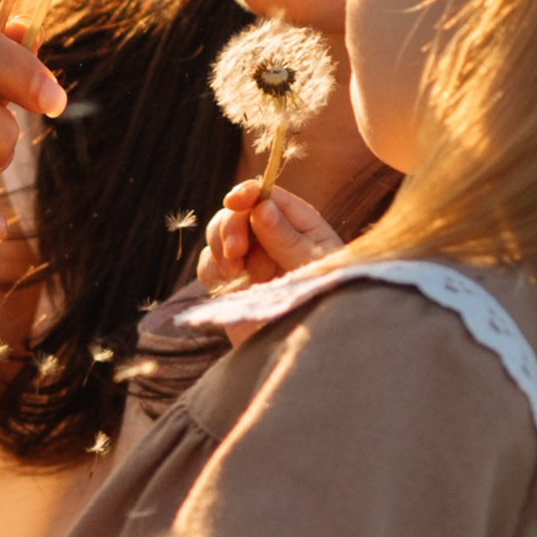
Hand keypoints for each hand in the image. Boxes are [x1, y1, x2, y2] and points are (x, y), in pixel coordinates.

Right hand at [200, 178, 343, 301]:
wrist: (314, 343)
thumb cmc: (328, 299)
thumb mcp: (314, 266)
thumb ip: (287, 238)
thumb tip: (261, 208)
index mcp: (298, 223)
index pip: (266, 194)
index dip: (247, 193)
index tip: (234, 202)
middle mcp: (270, 236)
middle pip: (235, 212)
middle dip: (229, 227)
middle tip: (235, 252)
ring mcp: (249, 258)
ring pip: (216, 235)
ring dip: (220, 248)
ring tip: (236, 272)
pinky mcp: (231, 282)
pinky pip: (208, 265)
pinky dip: (213, 269)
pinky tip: (230, 283)